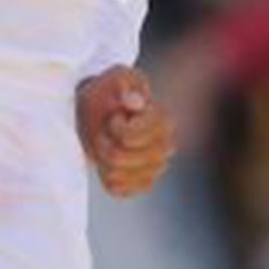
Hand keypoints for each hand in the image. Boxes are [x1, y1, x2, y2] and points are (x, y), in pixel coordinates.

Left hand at [76, 66, 176, 198]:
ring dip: (101, 160)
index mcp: (164, 120)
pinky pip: (118, 190)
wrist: (104, 109)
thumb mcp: (113, 78)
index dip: (113, 127)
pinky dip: (107, 177)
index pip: (128, 137)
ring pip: (116, 175)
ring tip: (106, 144)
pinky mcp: (144, 183)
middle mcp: (166, 147)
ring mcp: (157, 168)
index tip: (114, 115)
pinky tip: (109, 163)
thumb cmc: (109, 91)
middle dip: (102, 143)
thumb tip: (134, 102)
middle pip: (117, 157)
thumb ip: (123, 84)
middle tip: (105, 130)